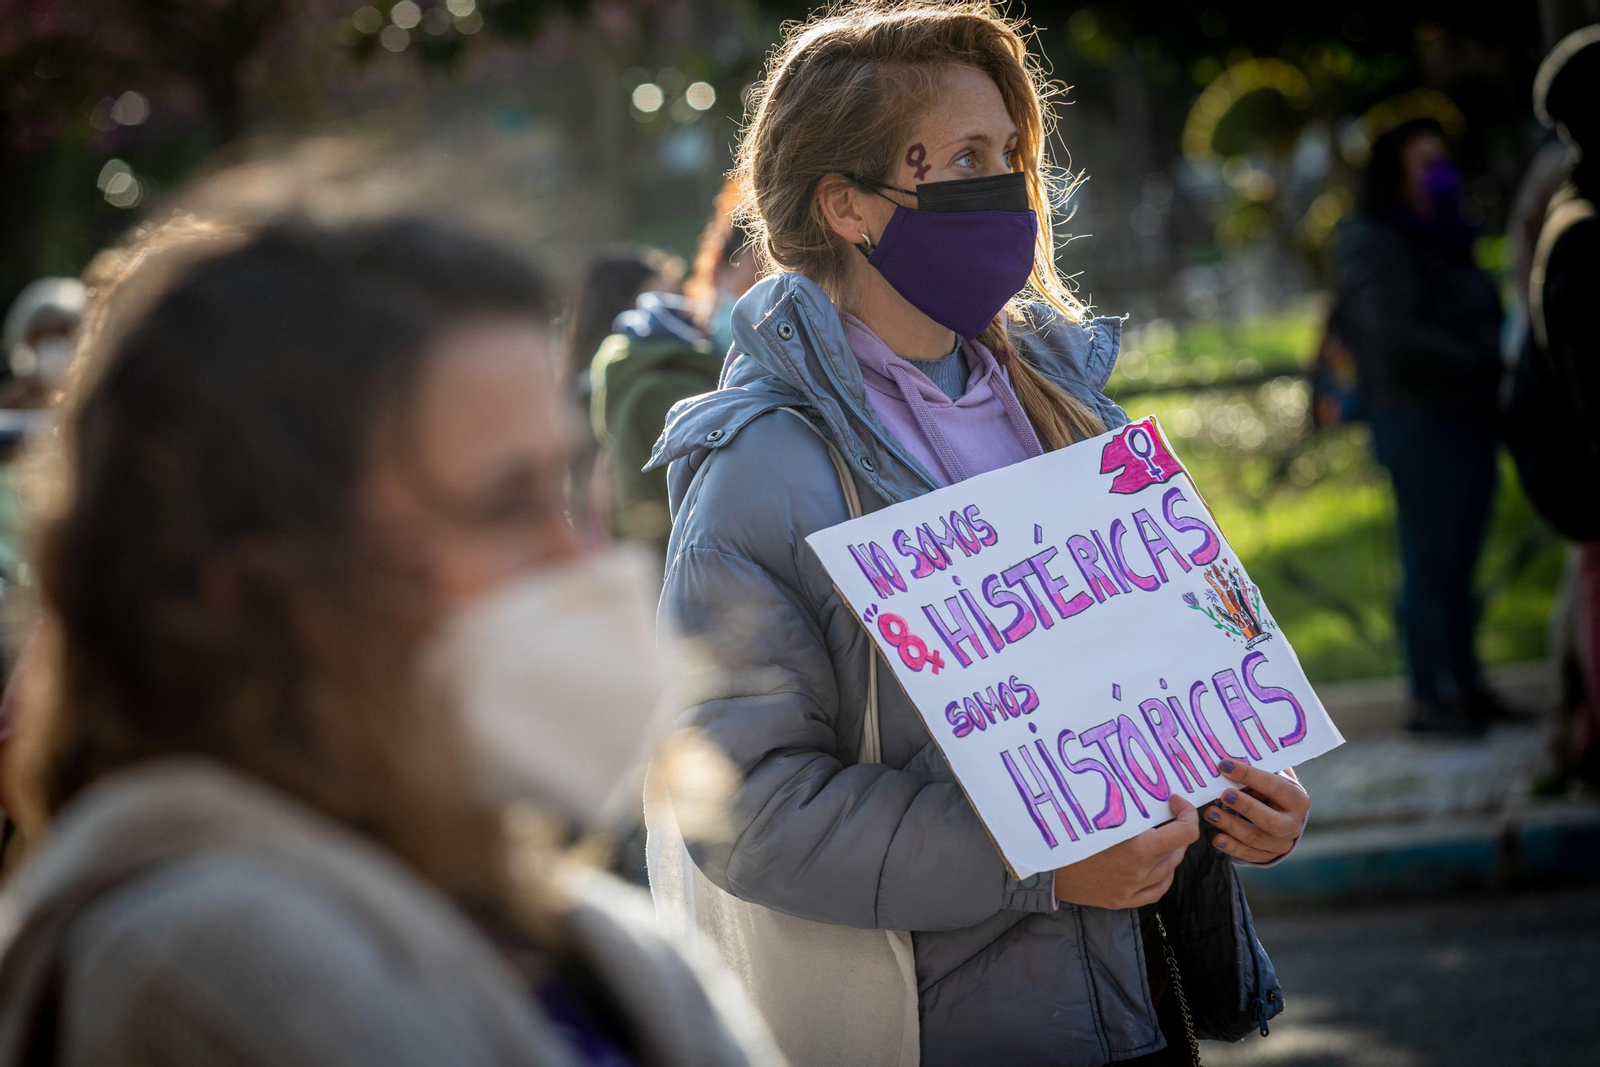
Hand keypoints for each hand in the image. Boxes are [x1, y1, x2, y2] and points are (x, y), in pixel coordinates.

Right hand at [1052, 796, 1198, 909]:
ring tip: (1159, 838)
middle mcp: (1140, 872)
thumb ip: (1128, 811)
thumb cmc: (1069, 837)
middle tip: (1164, 817)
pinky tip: (1158, 866)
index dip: (1187, 813)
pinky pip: (1157, 890)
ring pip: (1169, 870)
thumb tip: (1150, 794)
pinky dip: (1163, 875)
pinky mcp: (1124, 901)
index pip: (1183, 833)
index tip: (1175, 802)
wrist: (1045, 871)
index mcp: (1137, 849)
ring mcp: (1132, 890)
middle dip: (1176, 831)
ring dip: (1170, 851)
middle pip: (1177, 850)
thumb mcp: (1101, 819)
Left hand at [1204, 761, 1309, 863]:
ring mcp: (1281, 843)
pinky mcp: (1267, 856)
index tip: (1224, 765)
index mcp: (1297, 800)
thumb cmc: (1272, 791)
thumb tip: (1229, 756)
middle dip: (1246, 807)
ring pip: (1255, 838)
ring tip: (1210, 813)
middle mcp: (1293, 825)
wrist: (1283, 818)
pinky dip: (1231, 847)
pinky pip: (1248, 854)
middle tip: (1223, 794)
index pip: (1275, 787)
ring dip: (1231, 825)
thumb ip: (1258, 768)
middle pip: (1271, 821)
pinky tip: (1216, 838)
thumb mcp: (1272, 777)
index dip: (1250, 775)